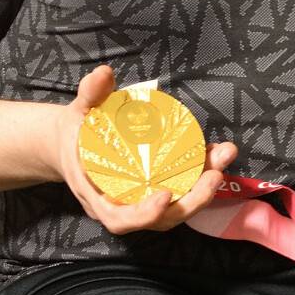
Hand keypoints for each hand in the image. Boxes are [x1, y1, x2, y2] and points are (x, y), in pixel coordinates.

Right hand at [54, 66, 238, 234]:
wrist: (72, 144)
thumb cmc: (75, 132)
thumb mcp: (78, 112)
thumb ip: (89, 95)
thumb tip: (103, 74)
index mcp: (97, 195)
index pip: (119, 218)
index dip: (143, 214)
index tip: (165, 195)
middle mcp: (122, 205)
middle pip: (160, 220)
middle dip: (192, 201)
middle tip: (214, 174)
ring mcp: (142, 201)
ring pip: (178, 208)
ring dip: (204, 188)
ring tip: (223, 159)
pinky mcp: (158, 190)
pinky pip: (183, 190)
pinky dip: (202, 174)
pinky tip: (218, 152)